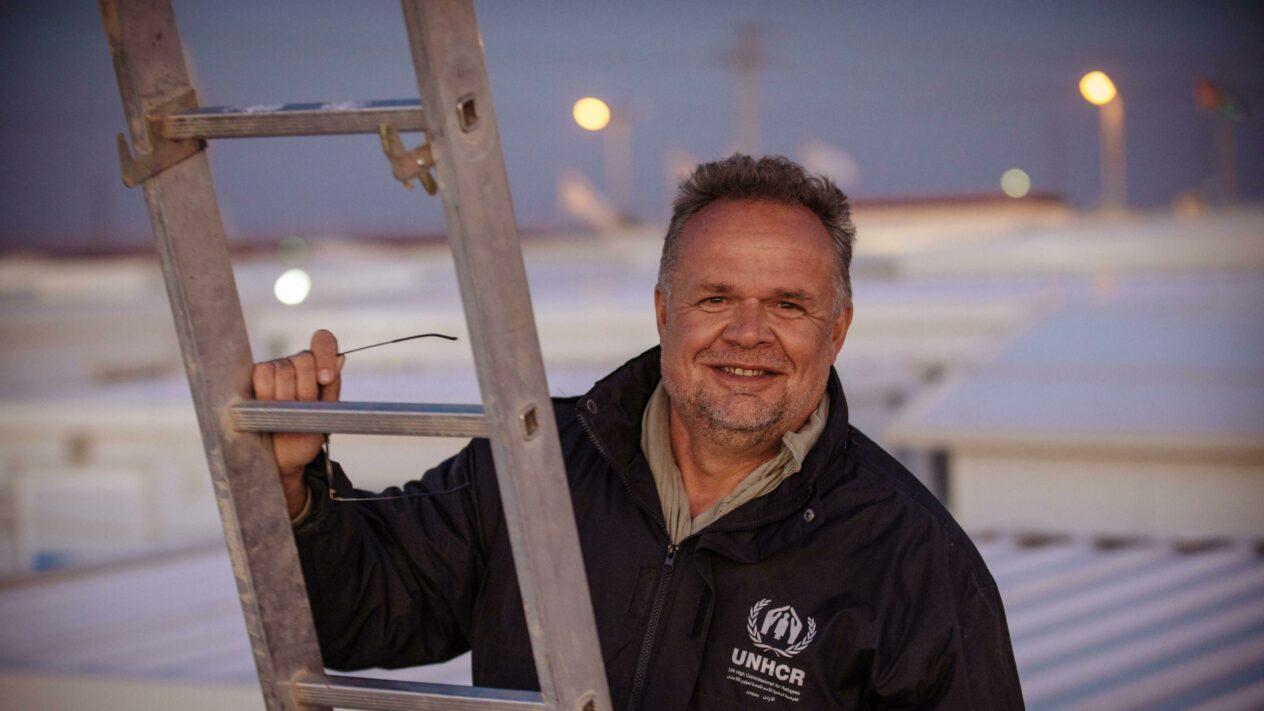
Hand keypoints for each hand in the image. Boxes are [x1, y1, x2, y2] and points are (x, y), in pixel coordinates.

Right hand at [252, 329, 342, 515]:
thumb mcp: (326, 413)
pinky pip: (261, 373)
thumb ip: (332, 386)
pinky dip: (266, 392)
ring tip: (284, 412)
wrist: (283, 457)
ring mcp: (274, 369)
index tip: (326, 378)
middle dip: (306, 388)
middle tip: (301, 408)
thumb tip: (340, 358)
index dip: (325, 353)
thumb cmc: (306, 433)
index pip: (323, 341)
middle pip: (303, 359)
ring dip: (285, 395)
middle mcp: (296, 364)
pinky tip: (268, 406)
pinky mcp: (252, 379)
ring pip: (282, 367)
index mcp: (318, 368)